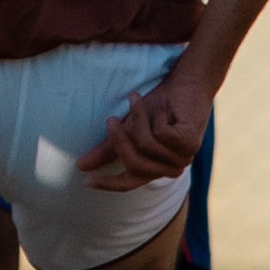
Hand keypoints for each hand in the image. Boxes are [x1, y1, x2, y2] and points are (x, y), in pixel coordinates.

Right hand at [78, 60, 213, 191]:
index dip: (108, 183)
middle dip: (119, 139)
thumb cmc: (157, 107)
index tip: (86, 181)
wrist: (183, 86)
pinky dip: (154, 115)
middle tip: (110, 119)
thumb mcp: (127, 128)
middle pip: (134, 163)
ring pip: (145, 146)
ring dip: (139, 119)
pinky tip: (166, 110)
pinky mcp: (188, 143)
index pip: (130, 183)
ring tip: (139, 104)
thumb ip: (109, 148)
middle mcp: (170, 168)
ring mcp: (182, 158)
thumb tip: (81, 165)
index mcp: (156, 168)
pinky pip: (159, 134)